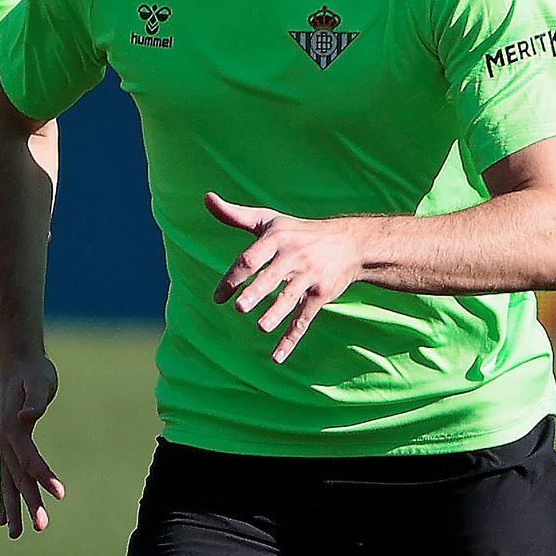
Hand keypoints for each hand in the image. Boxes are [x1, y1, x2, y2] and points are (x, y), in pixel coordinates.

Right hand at [0, 355, 64, 537]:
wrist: (16, 363)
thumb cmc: (32, 371)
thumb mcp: (39, 380)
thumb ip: (36, 399)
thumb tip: (28, 415)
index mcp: (11, 425)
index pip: (29, 457)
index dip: (44, 476)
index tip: (60, 494)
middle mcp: (3, 438)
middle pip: (16, 476)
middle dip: (27, 502)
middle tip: (40, 526)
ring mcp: (2, 443)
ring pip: (7, 481)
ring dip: (12, 507)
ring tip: (16, 533)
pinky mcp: (7, 445)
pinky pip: (5, 476)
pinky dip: (4, 497)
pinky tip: (4, 517)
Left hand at [208, 192, 362, 362]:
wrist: (348, 242)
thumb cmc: (298, 231)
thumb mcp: (268, 220)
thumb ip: (235, 215)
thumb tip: (207, 198)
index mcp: (276, 239)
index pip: (251, 258)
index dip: (233, 277)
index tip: (218, 297)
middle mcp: (293, 257)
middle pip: (272, 277)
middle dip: (257, 292)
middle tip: (239, 307)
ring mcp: (309, 276)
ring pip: (290, 298)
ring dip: (276, 314)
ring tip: (261, 327)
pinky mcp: (322, 294)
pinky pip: (304, 319)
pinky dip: (291, 339)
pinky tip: (276, 358)